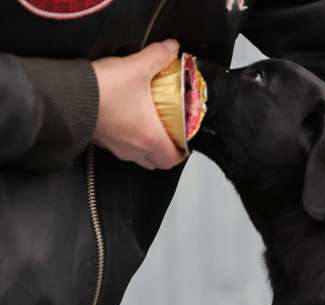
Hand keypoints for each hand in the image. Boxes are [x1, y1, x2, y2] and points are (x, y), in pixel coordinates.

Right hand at [92, 39, 185, 169]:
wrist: (64, 95)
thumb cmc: (105, 89)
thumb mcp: (136, 67)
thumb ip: (158, 56)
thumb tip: (172, 47)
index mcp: (150, 138)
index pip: (172, 159)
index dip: (181, 152)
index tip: (183, 139)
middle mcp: (133, 149)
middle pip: (155, 161)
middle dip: (164, 150)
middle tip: (168, 132)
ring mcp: (114, 147)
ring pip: (136, 156)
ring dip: (144, 146)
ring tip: (147, 124)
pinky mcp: (98, 141)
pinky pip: (118, 147)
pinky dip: (125, 139)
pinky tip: (124, 119)